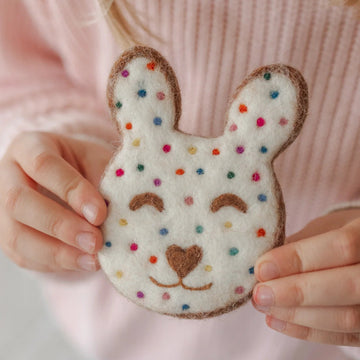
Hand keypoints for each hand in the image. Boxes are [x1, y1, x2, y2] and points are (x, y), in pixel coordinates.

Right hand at [0, 131, 112, 271]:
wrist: (66, 177)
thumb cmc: (83, 165)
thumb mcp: (95, 160)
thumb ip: (101, 180)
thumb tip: (114, 216)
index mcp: (29, 147)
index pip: (43, 165)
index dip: (71, 190)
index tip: (100, 213)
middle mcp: (7, 177)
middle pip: (19, 202)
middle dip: (61, 225)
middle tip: (96, 241)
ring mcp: (2, 210)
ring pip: (16, 236)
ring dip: (58, 252)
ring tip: (93, 259)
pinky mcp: (8, 237)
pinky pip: (25, 256)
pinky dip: (57, 263)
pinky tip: (84, 263)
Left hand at [252, 207, 359, 345]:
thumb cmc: (338, 234)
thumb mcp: (322, 228)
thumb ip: (299, 244)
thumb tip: (262, 267)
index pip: (341, 247)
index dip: (299, 259)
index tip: (262, 268)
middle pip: (348, 286)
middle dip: (297, 292)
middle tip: (260, 294)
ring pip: (347, 318)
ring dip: (297, 314)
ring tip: (263, 306)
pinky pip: (343, 336)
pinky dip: (306, 330)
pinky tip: (277, 320)